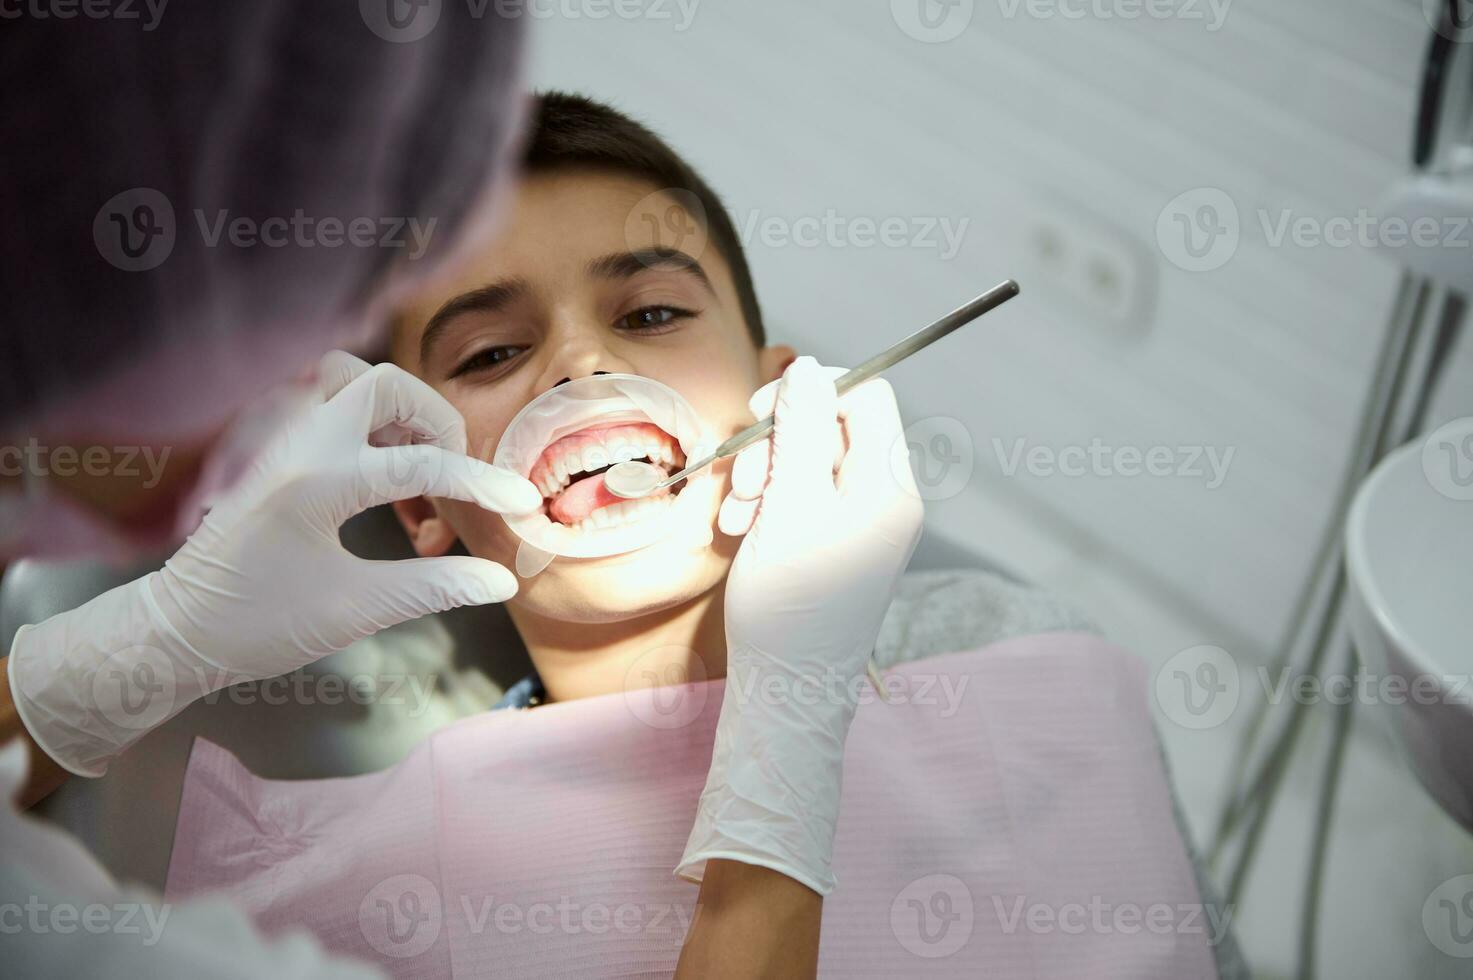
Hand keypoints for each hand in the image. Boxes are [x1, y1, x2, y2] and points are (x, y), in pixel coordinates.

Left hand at [7, 352, 540, 776]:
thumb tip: (503, 580)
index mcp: (316, 482)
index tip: (521, 504)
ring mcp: (282, 443)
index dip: (481, 484)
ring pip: (354, 387)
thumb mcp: (355, 611)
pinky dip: (373, 432)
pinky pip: (334, 411)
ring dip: (400, 420)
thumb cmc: (259, 624)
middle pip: (385, 385)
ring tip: (419, 477)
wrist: (177, 632)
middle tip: (453, 475)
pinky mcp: (276, 453)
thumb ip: (434, 587)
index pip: (420, 463)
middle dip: (433, 422)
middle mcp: (298, 446)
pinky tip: (386, 485)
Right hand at [679, 356, 923, 894]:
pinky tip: (742, 530)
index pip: (866, 396)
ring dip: (765, 475)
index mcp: (889, 485)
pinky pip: (806, 499)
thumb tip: (809, 368)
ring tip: (736, 518)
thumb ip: (800, 431)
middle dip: (777, 442)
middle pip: (833, 426)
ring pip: (810, 462)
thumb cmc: (789, 606)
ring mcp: (864, 525)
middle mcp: (886, 499)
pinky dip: (770, 504)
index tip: (760, 414)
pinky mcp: (839, 546)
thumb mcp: (787, 505)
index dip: (811, 391)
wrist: (789, 694)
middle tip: (742, 482)